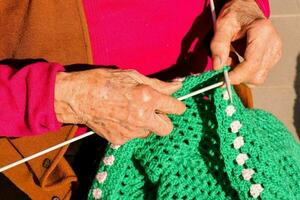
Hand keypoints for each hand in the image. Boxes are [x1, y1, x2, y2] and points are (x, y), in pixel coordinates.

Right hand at [54, 68, 185, 143]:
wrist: (77, 97)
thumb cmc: (103, 81)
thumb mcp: (133, 76)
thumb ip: (158, 84)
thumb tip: (176, 86)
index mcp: (147, 98)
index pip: (175, 108)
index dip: (177, 106)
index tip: (175, 105)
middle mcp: (142, 117)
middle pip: (167, 129)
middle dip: (164, 120)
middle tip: (154, 111)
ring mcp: (130, 131)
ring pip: (148, 132)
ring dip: (145, 123)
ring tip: (130, 111)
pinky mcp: (120, 139)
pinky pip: (133, 136)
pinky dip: (131, 128)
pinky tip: (120, 117)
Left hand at [210, 0, 281, 84]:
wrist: (246, 10)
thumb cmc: (235, 15)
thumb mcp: (222, 25)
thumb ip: (218, 45)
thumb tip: (218, 67)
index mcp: (262, 33)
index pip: (252, 64)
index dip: (236, 76)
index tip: (222, 80)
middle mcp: (273, 44)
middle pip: (256, 75)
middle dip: (238, 76)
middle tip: (224, 65)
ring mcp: (275, 52)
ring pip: (258, 78)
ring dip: (241, 74)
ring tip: (231, 58)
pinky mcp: (272, 58)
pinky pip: (258, 73)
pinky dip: (245, 71)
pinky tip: (238, 59)